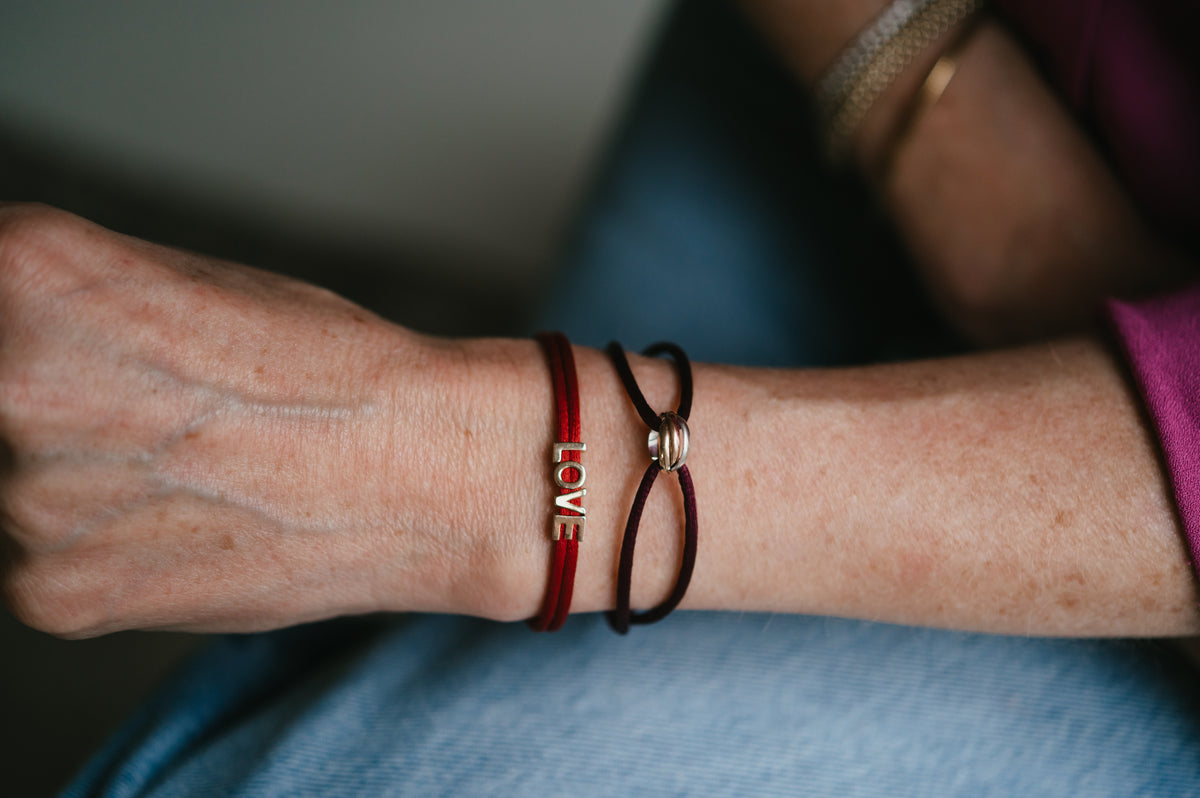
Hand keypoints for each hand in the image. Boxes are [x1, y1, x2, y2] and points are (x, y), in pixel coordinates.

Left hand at [0, 204, 471, 635]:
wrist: (423, 473)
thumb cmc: (328, 367)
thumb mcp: (185, 281)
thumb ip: (66, 301)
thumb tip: (15, 342)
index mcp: (34, 271)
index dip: (35, 336)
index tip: (83, 360)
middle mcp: (11, 380)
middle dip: (60, 406)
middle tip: (157, 416)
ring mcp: (25, 495)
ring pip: (16, 485)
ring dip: (79, 480)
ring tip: (190, 472)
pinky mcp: (53, 590)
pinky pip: (42, 564)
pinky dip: (102, 551)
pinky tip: (185, 525)